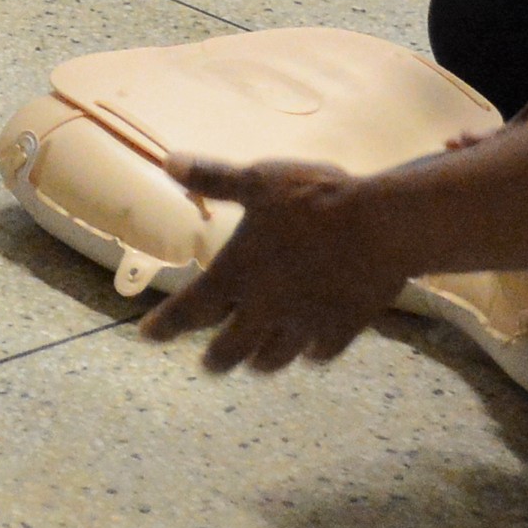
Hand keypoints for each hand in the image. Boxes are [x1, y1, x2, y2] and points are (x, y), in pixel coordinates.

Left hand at [143, 153, 414, 372]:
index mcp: (238, 274)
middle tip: (209, 363)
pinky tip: (309, 348)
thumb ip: (214, 178)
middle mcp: (265, 309)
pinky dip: (309, 353)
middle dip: (215, 358)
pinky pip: (318, 353)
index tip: (147, 336)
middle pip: (229, 350)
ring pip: (272, 359)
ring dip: (258, 361)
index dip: (164, 325)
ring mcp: (304, 325)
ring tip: (253, 362)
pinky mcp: (340, 331)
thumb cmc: (315, 200)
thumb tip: (169, 163)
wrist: (380, 227)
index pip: (190, 310)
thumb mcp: (259, 180)